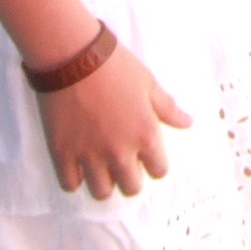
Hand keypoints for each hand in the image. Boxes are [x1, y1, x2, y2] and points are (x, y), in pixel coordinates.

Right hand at [31, 33, 192, 197]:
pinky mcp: (62, 153)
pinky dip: (74, 178)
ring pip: (101, 193)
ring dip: (103, 182)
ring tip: (100, 166)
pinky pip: (69, 185)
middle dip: (130, 177)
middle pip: (131, 188)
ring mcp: (89, 155)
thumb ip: (168, 109)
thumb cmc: (115, 66)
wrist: (74, 56)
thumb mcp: (149, 83)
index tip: (146, 155)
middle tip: (123, 162)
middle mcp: (119, 151)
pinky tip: (78, 163)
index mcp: (145, 134)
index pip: (159, 171)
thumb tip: (188, 123)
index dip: (154, 164)